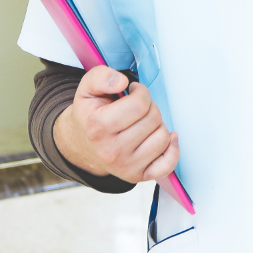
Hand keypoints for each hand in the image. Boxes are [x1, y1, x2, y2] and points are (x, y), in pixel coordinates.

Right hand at [53, 65, 180, 182]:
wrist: (81, 143)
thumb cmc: (89, 114)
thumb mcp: (87, 88)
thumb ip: (101, 77)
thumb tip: (121, 82)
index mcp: (98, 126)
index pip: (139, 104)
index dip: (141, 91)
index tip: (133, 91)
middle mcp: (112, 150)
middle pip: (153, 118)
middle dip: (149, 106)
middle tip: (136, 108)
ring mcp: (125, 166)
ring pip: (163, 137)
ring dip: (156, 125)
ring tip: (142, 123)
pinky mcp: (137, 176)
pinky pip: (167, 165)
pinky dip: (172, 150)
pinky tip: (164, 138)